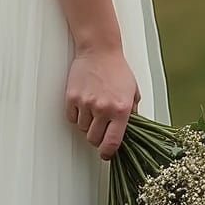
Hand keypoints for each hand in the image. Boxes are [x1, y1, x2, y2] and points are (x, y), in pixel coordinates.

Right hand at [65, 46, 140, 160]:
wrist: (99, 50)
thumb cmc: (117, 69)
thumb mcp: (132, 92)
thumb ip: (132, 113)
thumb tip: (128, 132)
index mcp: (121, 109)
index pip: (113, 142)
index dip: (108, 153)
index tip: (106, 155)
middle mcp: (103, 108)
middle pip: (94, 139)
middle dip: (97, 138)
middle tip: (100, 130)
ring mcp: (86, 103)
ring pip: (82, 129)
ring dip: (87, 125)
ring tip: (93, 111)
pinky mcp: (72, 97)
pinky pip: (72, 118)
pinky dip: (76, 116)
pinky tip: (83, 106)